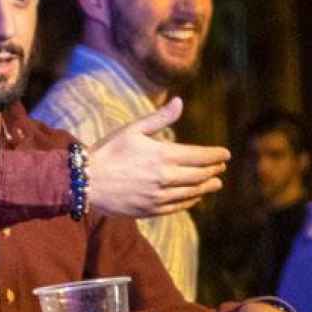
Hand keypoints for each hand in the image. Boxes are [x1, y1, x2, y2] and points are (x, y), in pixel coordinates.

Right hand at [88, 98, 229, 218]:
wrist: (86, 182)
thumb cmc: (108, 151)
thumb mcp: (133, 129)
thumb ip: (159, 118)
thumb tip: (180, 102)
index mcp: (162, 155)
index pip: (199, 156)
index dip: (215, 155)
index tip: (225, 154)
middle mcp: (164, 177)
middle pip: (199, 175)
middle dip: (213, 170)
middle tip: (221, 167)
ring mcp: (158, 196)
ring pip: (192, 192)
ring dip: (207, 187)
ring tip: (216, 183)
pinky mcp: (150, 210)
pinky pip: (178, 206)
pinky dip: (191, 200)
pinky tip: (195, 196)